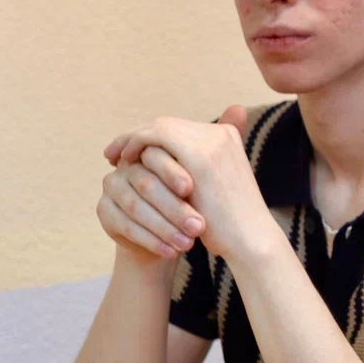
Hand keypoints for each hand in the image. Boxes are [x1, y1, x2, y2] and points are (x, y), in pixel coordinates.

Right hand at [97, 145, 205, 264]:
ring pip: (137, 207)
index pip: (156, 155)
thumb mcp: (201, 190)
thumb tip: (224, 160)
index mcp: (151, 151)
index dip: (172, 172)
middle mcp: (127, 165)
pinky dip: (152, 241)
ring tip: (189, 244)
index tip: (190, 189)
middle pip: (147, 184)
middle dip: (174, 208)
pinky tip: (172, 252)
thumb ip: (201, 173)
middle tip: (198, 226)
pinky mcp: (103, 210)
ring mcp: (112, 186)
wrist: (169, 236)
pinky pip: (127, 225)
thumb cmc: (192, 205)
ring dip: (165, 228)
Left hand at [108, 106, 280, 261]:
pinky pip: (156, 138)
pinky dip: (136, 145)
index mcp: (228, 137)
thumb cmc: (230, 220)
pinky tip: (125, 161)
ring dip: (132, 139)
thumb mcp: (215, 186)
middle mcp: (221, 133)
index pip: (180, 128)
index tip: (132, 151)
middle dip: (138, 136)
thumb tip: (170, 172)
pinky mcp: (198, 154)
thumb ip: (196, 169)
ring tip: (114, 157)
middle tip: (115, 153)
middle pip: (168, 124)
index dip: (153, 137)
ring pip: (159, 127)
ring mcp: (211, 141)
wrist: (249, 238)